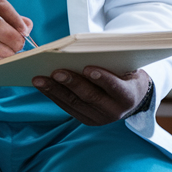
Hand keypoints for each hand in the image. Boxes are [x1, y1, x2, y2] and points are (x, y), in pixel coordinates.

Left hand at [32, 67, 149, 125]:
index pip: (115, 88)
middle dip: (71, 83)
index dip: (102, 78)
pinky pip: (68, 108)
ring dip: (55, 90)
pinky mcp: (86, 120)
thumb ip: (110, 62)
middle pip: (90, 97)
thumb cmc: (126, 74)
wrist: (133, 97)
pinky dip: (54, 95)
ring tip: (39, 79)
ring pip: (74, 104)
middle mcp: (114, 111)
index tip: (88, 68)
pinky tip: (42, 85)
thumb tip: (81, 51)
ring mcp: (99, 118)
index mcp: (128, 96)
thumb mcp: (127, 67)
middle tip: (55, 72)